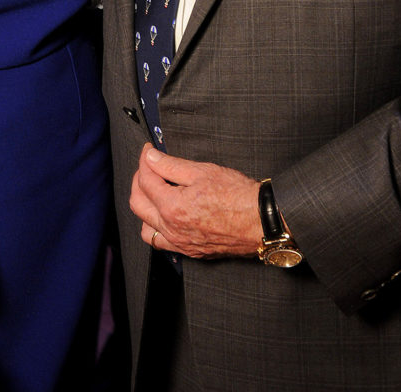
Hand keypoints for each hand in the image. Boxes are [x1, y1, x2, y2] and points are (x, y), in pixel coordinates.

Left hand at [129, 143, 261, 257]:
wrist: (262, 221)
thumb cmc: (238, 196)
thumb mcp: (203, 171)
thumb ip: (171, 165)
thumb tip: (150, 157)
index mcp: (173, 207)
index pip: (145, 180)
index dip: (145, 160)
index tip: (150, 150)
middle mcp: (172, 228)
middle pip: (138, 203)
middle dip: (139, 180)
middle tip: (149, 166)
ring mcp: (180, 243)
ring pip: (145, 227)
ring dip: (144, 207)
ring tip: (154, 191)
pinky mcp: (191, 251)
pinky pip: (161, 242)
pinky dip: (157, 227)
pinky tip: (165, 215)